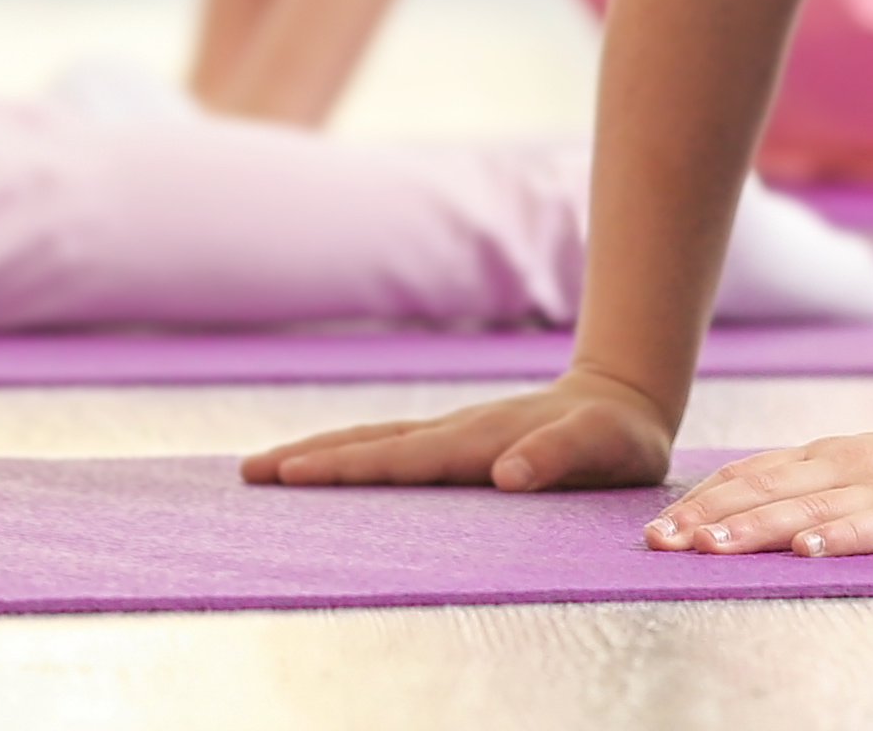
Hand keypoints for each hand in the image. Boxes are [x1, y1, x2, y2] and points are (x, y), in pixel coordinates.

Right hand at [247, 368, 676, 493]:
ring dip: (321, 453)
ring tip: (267, 467)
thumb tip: (505, 475)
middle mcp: (455, 433)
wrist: (624, 399)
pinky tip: (329, 466)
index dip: (346, 467)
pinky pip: (392, 449)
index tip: (293, 473)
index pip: (400, 458)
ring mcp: (452, 434)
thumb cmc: (617, 436)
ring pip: (374, 441)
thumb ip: (559, 456)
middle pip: (369, 444)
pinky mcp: (458, 443)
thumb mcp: (605, 447)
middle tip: (248, 472)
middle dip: (309, 457)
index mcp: (478, 441)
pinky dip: (351, 455)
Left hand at [646, 408, 872, 557]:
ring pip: (811, 509)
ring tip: (711, 547)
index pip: (751, 476)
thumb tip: (728, 521)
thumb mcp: (857, 477)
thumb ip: (804, 492)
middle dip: (710, 518)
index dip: (703, 502)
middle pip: (767, 492)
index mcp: (826, 460)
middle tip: (661, 542)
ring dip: (757, 528)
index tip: (656, 530)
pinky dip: (841, 536)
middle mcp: (847, 468)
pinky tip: (808, 551)